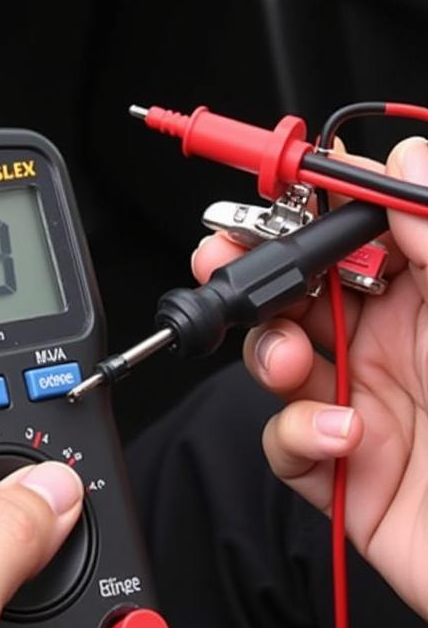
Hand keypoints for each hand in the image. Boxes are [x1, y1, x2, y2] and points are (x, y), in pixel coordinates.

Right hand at [193, 136, 427, 620]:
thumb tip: (404, 156)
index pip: (357, 230)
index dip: (309, 205)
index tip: (273, 192)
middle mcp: (393, 344)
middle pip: (298, 287)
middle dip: (253, 269)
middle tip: (223, 257)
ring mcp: (363, 404)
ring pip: (276, 354)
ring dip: (267, 350)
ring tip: (291, 363)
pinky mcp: (341, 471)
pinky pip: (284, 439)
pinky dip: (295, 434)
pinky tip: (341, 438)